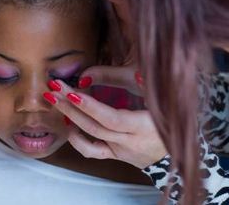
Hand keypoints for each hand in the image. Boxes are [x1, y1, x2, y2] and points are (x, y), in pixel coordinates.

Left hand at [44, 66, 165, 169]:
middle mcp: (130, 141)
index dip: (92, 107)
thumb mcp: (162, 97)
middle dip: (72, 106)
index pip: (112, 119)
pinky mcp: (115, 154)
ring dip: (70, 120)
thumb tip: (138, 74)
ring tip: (55, 101)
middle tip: (54, 89)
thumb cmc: (170, 117)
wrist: (175, 148)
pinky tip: (69, 124)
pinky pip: (92, 152)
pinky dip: (77, 140)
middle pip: (95, 126)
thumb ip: (148, 86)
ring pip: (90, 139)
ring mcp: (120, 149)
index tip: (74, 92)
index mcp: (144, 126)